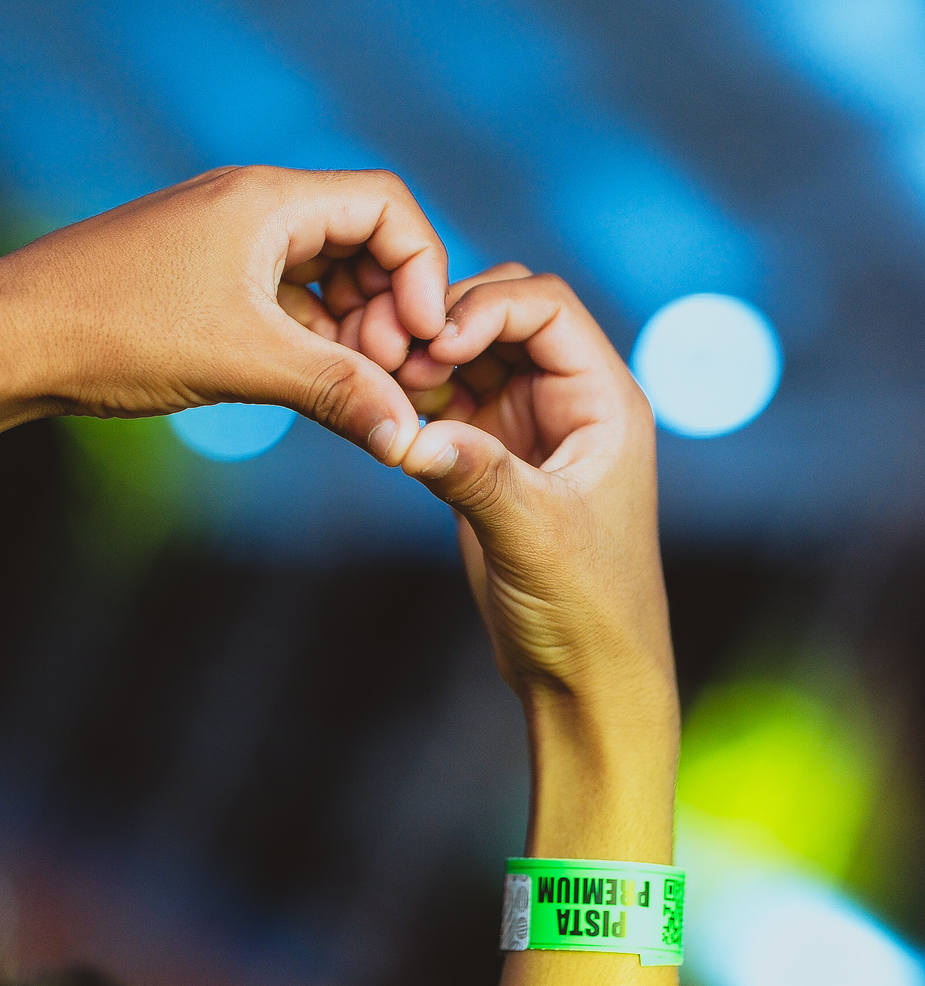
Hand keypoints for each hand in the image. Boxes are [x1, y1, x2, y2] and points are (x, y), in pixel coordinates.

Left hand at [0, 166, 447, 464]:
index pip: (387, 205)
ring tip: (357, 388)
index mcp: (267, 199)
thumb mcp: (241, 362)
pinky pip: (283, 301)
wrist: (2, 340)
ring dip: (354, 329)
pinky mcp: (200, 283)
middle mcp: (250, 208)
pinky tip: (314, 389)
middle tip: (391, 373)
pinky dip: (310, 339)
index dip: (423, 270)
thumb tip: (408, 436)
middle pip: (363, 238)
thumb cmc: (113, 331)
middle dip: (391, 305)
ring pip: (324, 276)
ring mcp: (223, 244)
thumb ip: (337, 390)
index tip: (423, 340)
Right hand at [399, 265, 677, 763]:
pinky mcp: (490, 456)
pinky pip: (446, 400)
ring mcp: (527, 425)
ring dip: (423, 357)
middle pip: (503, 313)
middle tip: (395, 358)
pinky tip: (383, 414)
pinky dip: (412, 397)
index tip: (434, 344)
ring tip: (380, 382)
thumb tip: (410, 431)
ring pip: (468, 352)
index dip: (487, 308)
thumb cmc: (588, 609)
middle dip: (447, 322)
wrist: (581, 677)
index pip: (546, 308)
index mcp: (605, 400)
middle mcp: (569, 400)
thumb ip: (479, 476)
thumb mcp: (536, 536)